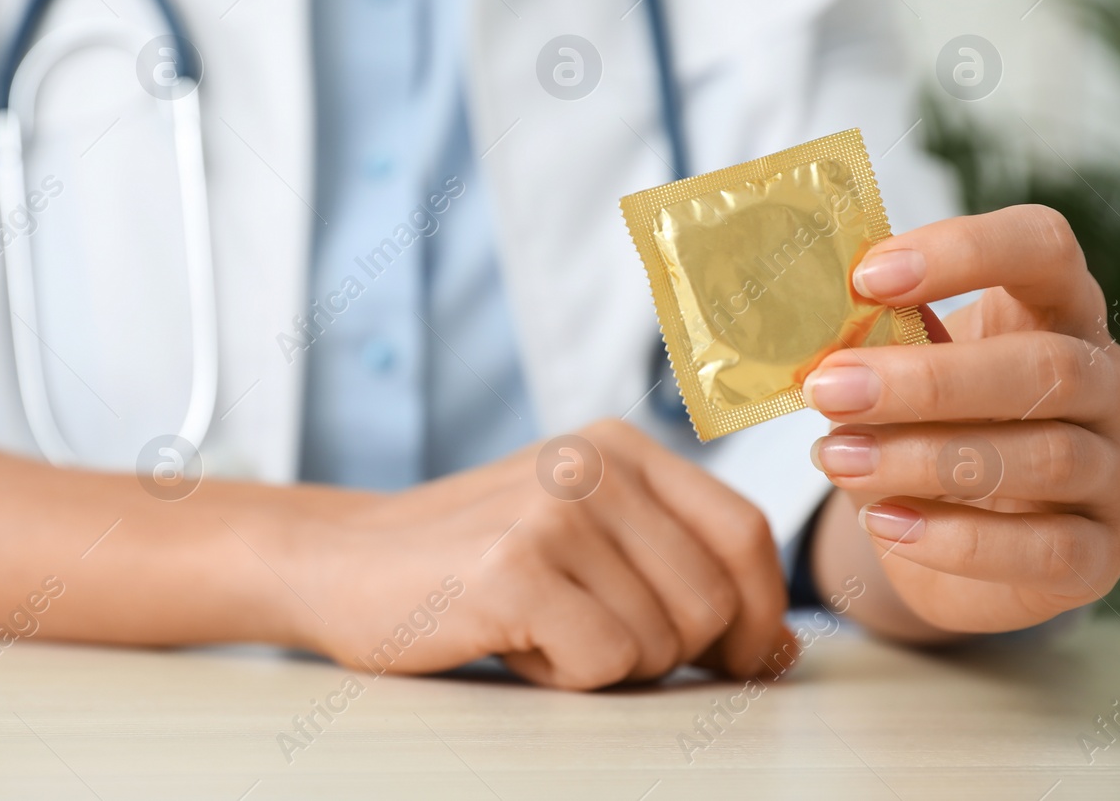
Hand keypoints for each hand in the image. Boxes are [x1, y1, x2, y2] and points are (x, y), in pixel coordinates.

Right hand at [294, 419, 793, 689]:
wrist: (338, 560)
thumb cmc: (470, 560)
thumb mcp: (585, 536)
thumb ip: (679, 568)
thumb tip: (781, 646)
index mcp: (621, 445)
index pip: (744, 532)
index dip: (758, 613)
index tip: (737, 658)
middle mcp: (593, 462)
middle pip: (712, 600)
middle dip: (669, 652)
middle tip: (590, 635)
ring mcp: (552, 509)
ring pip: (660, 642)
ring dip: (605, 663)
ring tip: (539, 625)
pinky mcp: (514, 567)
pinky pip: (602, 662)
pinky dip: (563, 675)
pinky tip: (512, 638)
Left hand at [804, 205, 1119, 633]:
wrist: (945, 538)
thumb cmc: (918, 427)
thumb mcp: (891, 373)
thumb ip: (869, 340)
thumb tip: (807, 314)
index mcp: (1055, 309)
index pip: (1043, 247)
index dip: (963, 251)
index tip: (865, 276)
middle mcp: (1106, 381)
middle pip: (1045, 364)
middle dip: (925, 379)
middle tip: (829, 389)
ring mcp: (1114, 470)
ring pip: (1044, 456)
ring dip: (925, 458)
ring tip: (836, 458)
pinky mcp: (1101, 554)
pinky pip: (1045, 548)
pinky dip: (956, 539)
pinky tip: (885, 522)